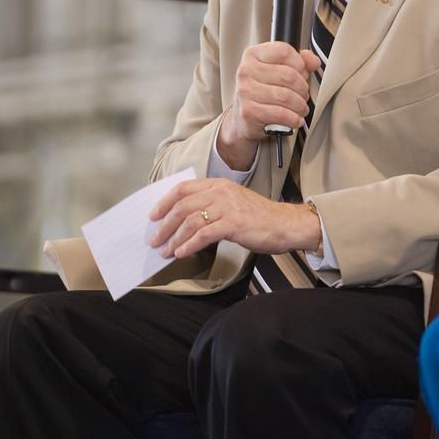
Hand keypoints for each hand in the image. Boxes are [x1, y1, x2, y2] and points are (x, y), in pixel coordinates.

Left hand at [149, 177, 321, 259]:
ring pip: (190, 221)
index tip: (153, 215)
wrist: (285, 224)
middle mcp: (221, 193)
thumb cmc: (259, 217)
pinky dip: (189, 245)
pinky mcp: (234, 223)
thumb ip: (210, 205)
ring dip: (174, 238)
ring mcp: (228, 207)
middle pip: (182, 206)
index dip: (164, 202)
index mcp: (218, 185)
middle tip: (155, 239)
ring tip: (166, 250)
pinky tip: (182, 253)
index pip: (183, 188)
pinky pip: (204, 234)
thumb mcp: (232, 203)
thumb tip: (183, 220)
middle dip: (164, 225)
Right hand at [216, 42, 321, 170]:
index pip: (284, 51)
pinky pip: (281, 114)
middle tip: (303, 95)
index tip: (302, 74)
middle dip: (303, 88)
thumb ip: (299, 62)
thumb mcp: (279, 70)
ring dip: (300, 105)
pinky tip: (295, 119)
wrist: (244, 119)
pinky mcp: (248, 111)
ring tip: (301, 108)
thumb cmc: (263, 92)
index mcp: (253, 55)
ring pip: (286, 97)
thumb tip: (314, 61)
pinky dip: (294, 118)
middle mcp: (246, 71)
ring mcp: (245, 91)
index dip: (300, 64)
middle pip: (288, 75)